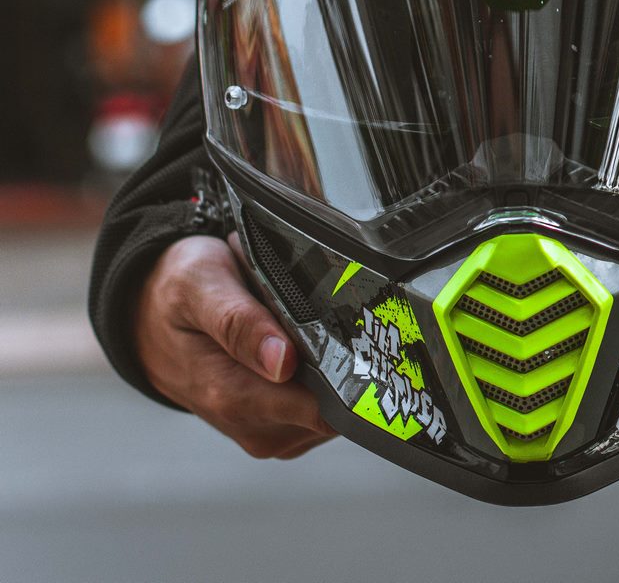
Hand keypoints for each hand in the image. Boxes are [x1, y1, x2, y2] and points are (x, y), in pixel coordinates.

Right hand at [134, 234, 335, 458]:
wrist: (147, 320)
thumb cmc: (176, 295)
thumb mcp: (199, 286)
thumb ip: (238, 323)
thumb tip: (282, 362)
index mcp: (230, 395)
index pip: (318, 410)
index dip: (352, 380)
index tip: (372, 344)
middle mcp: (251, 426)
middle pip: (333, 412)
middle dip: (350, 370)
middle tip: (352, 320)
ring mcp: (265, 432)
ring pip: (332, 415)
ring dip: (339, 374)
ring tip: (321, 328)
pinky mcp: (276, 429)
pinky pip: (321, 413)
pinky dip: (328, 382)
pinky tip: (316, 349)